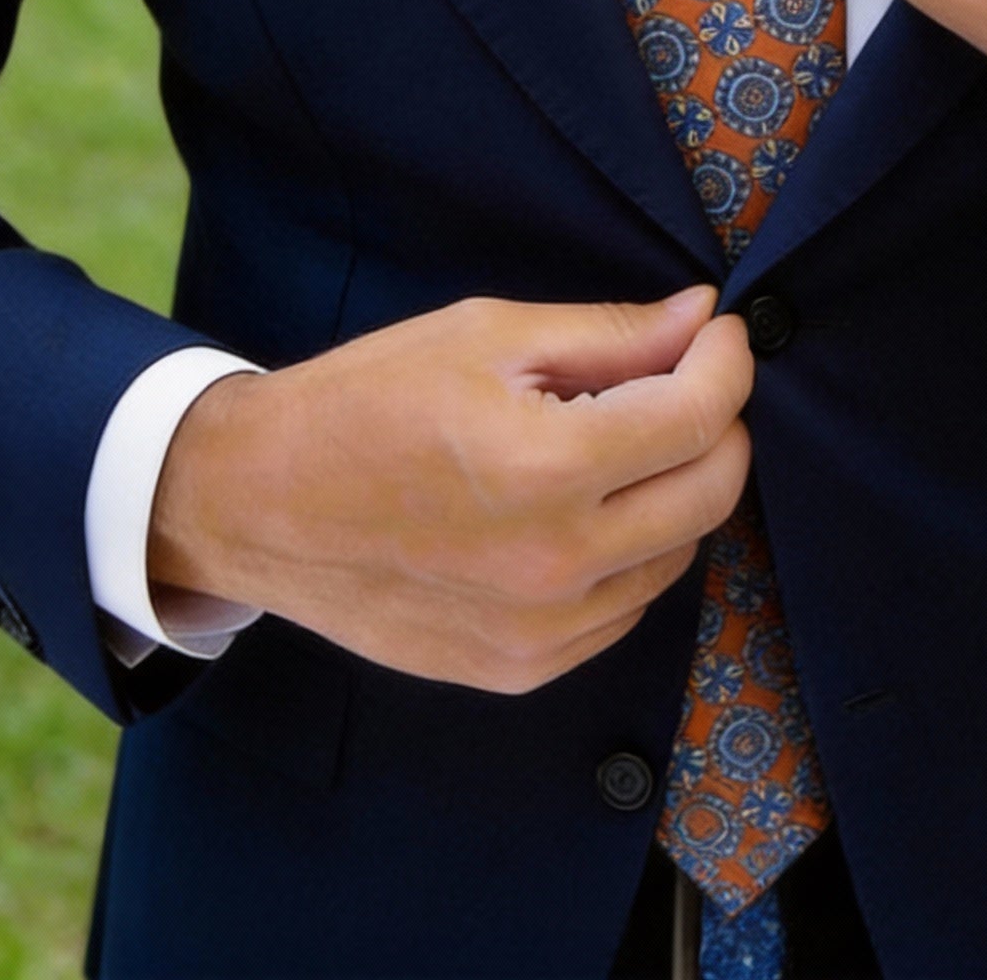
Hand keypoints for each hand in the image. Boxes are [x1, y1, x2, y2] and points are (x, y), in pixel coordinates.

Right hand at [148, 285, 752, 693]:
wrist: (259, 504)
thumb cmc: (365, 401)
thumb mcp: (486, 335)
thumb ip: (609, 333)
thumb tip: (702, 317)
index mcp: (547, 467)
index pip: (700, 416)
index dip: (727, 361)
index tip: (719, 333)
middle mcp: (556, 564)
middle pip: (712, 491)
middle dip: (719, 423)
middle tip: (685, 378)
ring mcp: (542, 630)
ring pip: (679, 554)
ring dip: (674, 489)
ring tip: (617, 441)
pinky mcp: (522, 669)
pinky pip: (625, 608)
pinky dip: (630, 552)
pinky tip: (580, 509)